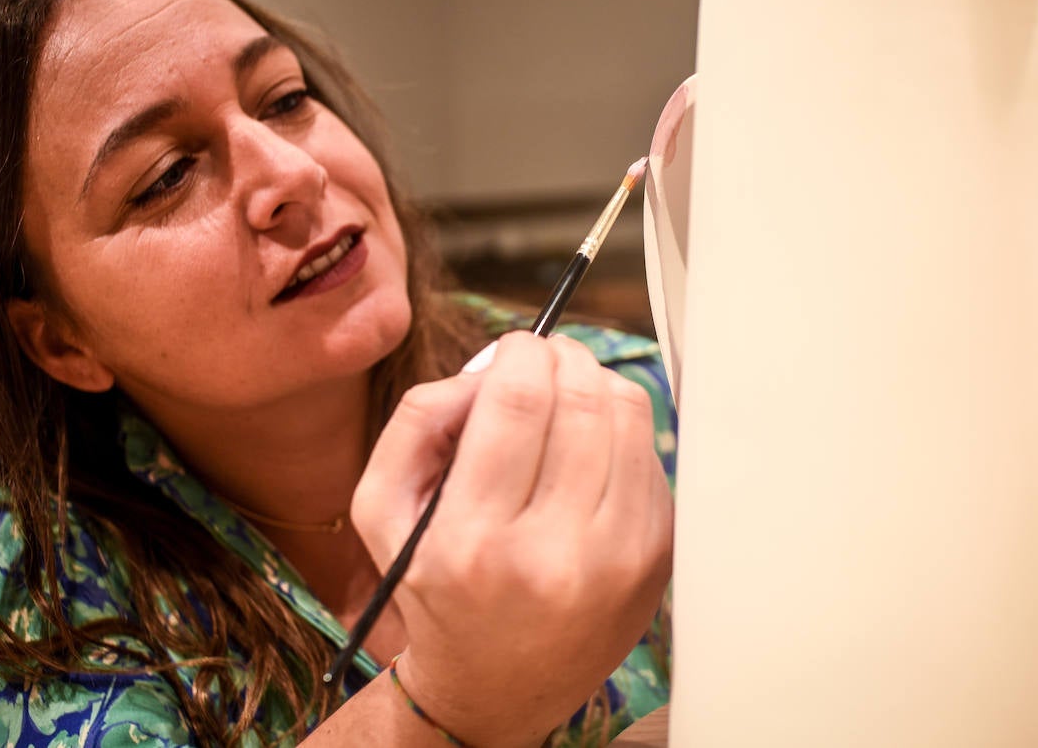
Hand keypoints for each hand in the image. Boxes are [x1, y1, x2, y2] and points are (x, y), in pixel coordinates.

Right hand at [352, 332, 673, 747]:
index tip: (512, 349)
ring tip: (568, 393)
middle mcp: (551, 555)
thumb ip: (418, 420)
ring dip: (597, 383)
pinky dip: (622, 430)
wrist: (494, 687)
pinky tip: (591, 447)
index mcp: (472, 542)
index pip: (517, 402)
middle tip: (543, 361)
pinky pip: (652, 455)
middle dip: (561, 358)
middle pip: (581, 399)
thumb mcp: (382, 509)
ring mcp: (615, 560)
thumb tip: (489, 366)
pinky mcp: (655, 559)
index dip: (519, 351)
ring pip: (628, 416)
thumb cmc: (435, 589)